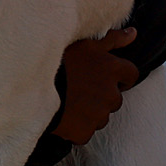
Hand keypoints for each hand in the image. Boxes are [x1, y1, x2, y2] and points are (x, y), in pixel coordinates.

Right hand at [50, 28, 142, 144]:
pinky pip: (85, 132)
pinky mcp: (85, 132)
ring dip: (90, 112)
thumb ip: (113, 40)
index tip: (104, 78)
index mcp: (113, 70)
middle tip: (80, 90)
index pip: (131, 75)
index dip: (120, 77)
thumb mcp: (86, 44)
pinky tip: (63, 116)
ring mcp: (99, 115)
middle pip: (115, 98)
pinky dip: (76, 128)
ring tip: (69, 102)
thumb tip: (133, 33)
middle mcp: (111, 93)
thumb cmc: (59, 61)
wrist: (32, 85)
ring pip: (100, 117)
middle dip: (102, 96)